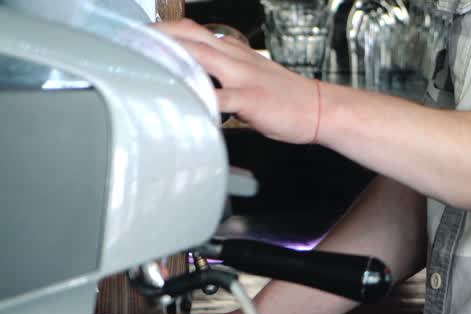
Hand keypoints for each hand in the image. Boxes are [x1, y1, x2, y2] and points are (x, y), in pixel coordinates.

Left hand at [154, 19, 322, 144]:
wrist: (321, 108)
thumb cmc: (287, 97)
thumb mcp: (252, 74)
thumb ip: (225, 73)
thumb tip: (199, 78)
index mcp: (234, 51)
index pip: (191, 31)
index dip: (162, 30)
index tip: (139, 36)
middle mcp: (235, 58)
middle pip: (187, 38)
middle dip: (155, 39)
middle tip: (130, 46)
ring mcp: (242, 77)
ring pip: (198, 58)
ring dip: (169, 59)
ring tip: (144, 65)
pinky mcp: (250, 99)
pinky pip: (219, 97)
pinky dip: (198, 100)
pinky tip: (182, 105)